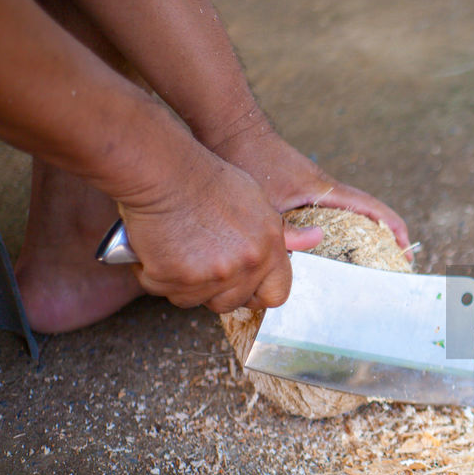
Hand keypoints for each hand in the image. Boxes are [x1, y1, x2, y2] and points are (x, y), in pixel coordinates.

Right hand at [117, 148, 322, 312]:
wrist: (166, 172)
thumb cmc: (211, 181)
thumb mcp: (259, 201)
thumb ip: (284, 231)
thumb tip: (316, 239)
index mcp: (269, 250)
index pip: (276, 295)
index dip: (258, 293)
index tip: (244, 285)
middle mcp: (244, 267)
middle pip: (233, 302)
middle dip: (218, 290)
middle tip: (202, 263)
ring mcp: (209, 276)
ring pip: (197, 301)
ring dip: (186, 285)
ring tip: (179, 252)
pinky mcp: (173, 279)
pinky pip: (164, 290)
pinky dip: (157, 276)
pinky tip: (157, 250)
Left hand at [209, 112, 411, 254]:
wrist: (232, 129)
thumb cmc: (247, 159)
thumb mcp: (264, 202)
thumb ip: (283, 230)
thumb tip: (307, 251)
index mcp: (326, 190)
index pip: (373, 209)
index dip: (394, 229)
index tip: (405, 251)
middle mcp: (326, 189)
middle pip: (368, 214)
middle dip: (385, 239)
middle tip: (390, 266)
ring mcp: (315, 189)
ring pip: (349, 214)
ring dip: (364, 235)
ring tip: (365, 264)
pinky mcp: (302, 191)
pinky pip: (331, 213)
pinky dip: (340, 230)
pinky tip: (327, 250)